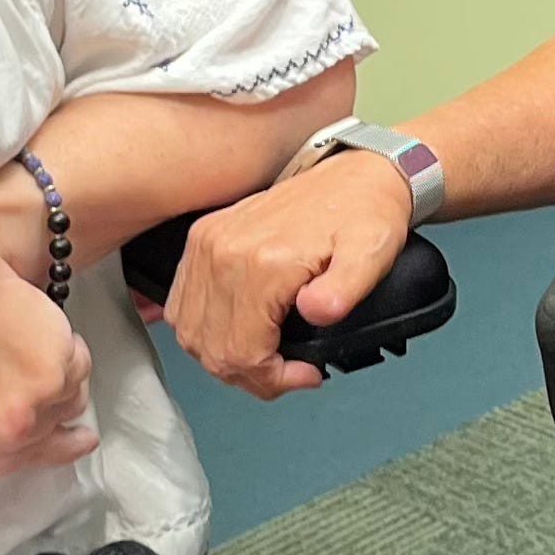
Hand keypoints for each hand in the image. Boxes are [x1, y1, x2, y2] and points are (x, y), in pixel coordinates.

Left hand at [0, 166, 97, 541]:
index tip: (2, 398)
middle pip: (50, 438)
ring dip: (50, 372)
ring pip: (70, 403)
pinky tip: (26, 323)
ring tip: (8, 338)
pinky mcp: (57, 372)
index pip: (20, 466)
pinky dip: (63, 346)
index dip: (14, 425)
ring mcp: (29, 413)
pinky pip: (79, 369)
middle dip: (31, 401)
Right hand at [162, 151, 412, 400]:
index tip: (306, 374)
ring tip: (264, 359)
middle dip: (251, 376)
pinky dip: (203, 331)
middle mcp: (222, 252)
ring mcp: (207, 244)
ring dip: (224, 357)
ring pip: (191, 333)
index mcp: (261, 262)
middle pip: (212, 349)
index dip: (273, 380)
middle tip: (287, 374)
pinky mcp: (202, 238)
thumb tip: (315, 312)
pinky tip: (234, 334)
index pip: (242, 353)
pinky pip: (181, 303)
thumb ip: (346, 288)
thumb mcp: (372, 253)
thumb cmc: (365, 213)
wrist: (353, 173)